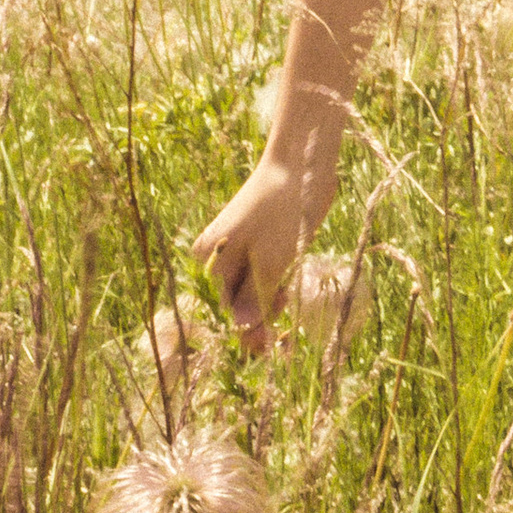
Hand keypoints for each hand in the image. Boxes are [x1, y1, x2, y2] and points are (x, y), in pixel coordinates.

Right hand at [192, 152, 331, 355]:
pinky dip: (273, 290)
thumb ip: (255, 297)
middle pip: (233, 305)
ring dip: (267, 307)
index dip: (242, 334)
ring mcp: (237, 252)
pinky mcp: (258, 247)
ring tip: (285, 304)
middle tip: (280, 338)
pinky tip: (286, 291)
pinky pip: (261, 280)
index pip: (220, 312)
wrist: (303, 163)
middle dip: (256, 323)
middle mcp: (216, 258)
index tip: (267, 349)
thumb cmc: (283, 208)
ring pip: (249, 295)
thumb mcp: (271, 260)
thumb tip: (241, 331)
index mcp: (209, 261)